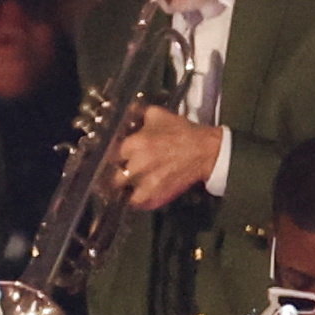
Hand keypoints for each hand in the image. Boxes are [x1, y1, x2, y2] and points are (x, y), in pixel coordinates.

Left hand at [110, 110, 224, 211]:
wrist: (205, 151)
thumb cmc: (181, 132)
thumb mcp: (157, 115)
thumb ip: (136, 113)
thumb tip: (124, 110)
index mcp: (134, 144)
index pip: (109, 154)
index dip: (109, 158)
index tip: (111, 159)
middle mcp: (137, 165)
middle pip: (112, 176)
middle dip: (113, 175)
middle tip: (116, 174)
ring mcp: (146, 183)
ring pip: (121, 193)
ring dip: (122, 191)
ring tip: (125, 188)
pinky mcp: (156, 196)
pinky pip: (137, 204)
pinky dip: (135, 201)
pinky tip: (137, 195)